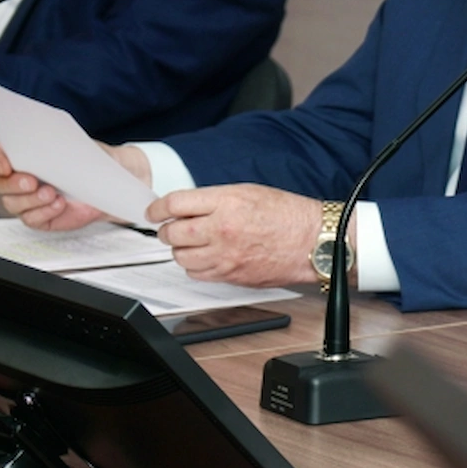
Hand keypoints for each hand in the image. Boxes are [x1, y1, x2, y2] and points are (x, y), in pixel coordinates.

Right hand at [0, 140, 150, 229]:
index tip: (5, 164)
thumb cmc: (90, 159)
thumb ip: (55, 143)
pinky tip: (60, 204)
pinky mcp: (39, 216)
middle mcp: (18, 177)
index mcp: (20, 154)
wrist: (110, 181)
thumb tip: (44, 142)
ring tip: (52, 192)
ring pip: (13, 203)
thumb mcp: (75, 144)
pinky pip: (32, 219)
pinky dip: (45, 212)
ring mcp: (27, 199)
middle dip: (13, 183)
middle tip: (31, 181)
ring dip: (31, 199)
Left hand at [148, 184, 323, 286]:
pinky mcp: (231, 275)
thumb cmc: (288, 215)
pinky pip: (197, 274)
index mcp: (226, 202)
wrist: (312, 241)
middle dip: (167, 230)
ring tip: (192, 243)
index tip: (154, 211)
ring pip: (180, 257)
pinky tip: (207, 257)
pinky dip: (195, 266)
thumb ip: (213, 200)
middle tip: (172, 228)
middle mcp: (222, 229)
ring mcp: (225, 255)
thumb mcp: (248, 192)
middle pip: (172, 233)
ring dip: (180, 249)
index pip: (174, 204)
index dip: (157, 208)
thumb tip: (185, 208)